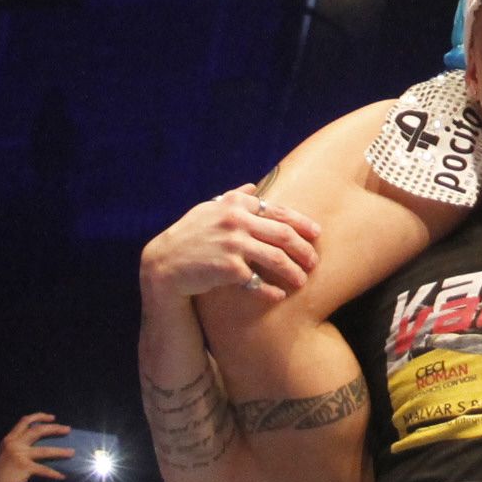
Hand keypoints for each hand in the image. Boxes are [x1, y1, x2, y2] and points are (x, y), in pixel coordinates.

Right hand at [0, 412, 70, 481]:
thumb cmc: (0, 475)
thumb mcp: (6, 455)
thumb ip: (18, 447)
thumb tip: (39, 445)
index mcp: (8, 439)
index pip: (24, 421)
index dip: (39, 417)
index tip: (52, 418)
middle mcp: (13, 443)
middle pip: (38, 430)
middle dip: (55, 428)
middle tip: (68, 430)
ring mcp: (19, 454)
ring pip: (45, 450)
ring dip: (60, 451)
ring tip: (72, 452)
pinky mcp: (24, 467)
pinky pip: (44, 469)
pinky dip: (54, 474)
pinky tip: (62, 476)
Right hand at [139, 186, 322, 302]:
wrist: (164, 264)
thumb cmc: (189, 236)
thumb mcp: (208, 210)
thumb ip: (234, 198)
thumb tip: (254, 186)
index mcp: (234, 204)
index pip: (278, 211)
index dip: (301, 223)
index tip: (316, 234)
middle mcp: (236, 221)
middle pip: (283, 235)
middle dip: (303, 249)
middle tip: (314, 261)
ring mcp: (233, 244)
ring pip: (276, 258)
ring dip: (293, 271)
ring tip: (302, 281)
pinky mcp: (228, 268)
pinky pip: (258, 281)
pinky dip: (270, 290)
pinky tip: (278, 295)